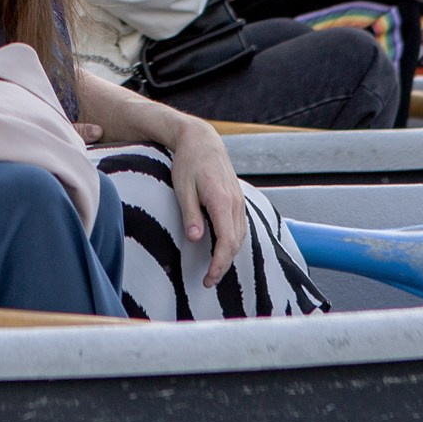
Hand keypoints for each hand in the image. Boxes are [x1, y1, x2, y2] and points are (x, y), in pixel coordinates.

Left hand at [167, 114, 248, 287]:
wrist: (201, 140)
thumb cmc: (188, 162)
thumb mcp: (182, 188)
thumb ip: (190, 214)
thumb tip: (195, 239)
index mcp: (221, 201)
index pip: (227, 242)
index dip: (219, 264)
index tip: (209, 278)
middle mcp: (235, 203)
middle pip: (236, 243)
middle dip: (223, 265)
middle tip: (208, 281)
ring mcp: (239, 201)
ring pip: (240, 236)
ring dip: (229, 256)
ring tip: (213, 269)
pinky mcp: (237, 199)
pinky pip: (240, 227)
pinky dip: (232, 242)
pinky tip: (222, 249)